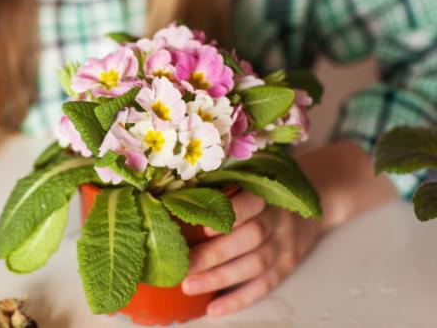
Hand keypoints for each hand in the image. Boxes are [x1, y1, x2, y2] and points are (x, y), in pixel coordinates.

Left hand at [180, 141, 396, 317]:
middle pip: (249, 238)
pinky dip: (238, 300)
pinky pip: (264, 286)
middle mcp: (278, 221)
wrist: (315, 203)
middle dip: (214, 254)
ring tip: (189, 286)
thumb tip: (171, 197)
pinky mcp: (287, 267)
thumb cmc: (265, 191)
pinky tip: (213, 309)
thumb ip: (222, 186)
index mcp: (267, 194)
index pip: (250, 203)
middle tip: (183, 265)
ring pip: (254, 265)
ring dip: (220, 279)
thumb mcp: (251, 179)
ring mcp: (285, 246)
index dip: (230, 215)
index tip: (202, 227)